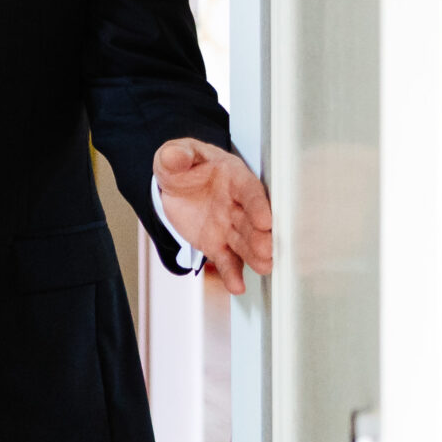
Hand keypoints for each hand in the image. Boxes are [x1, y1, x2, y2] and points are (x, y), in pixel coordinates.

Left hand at [153, 137, 275, 295]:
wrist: (174, 187)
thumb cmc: (182, 167)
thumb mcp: (174, 156)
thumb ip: (175, 156)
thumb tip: (174, 155)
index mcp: (233, 178)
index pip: (249, 191)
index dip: (258, 205)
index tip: (265, 219)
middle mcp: (237, 204)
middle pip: (252, 221)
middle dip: (261, 235)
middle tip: (267, 249)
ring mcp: (230, 226)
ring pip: (245, 242)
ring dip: (255, 256)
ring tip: (264, 267)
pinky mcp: (219, 244)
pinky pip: (227, 260)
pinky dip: (232, 274)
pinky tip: (236, 286)